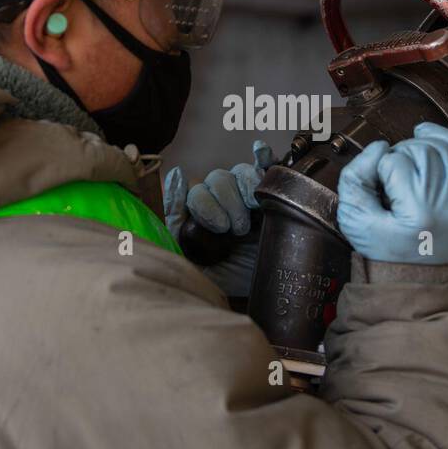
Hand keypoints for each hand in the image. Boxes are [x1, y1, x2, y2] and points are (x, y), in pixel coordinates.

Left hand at [164, 140, 274, 295]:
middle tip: (236, 230)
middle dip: (228, 201)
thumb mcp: (190, 257)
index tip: (218, 227)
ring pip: (240, 172)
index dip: (206, 204)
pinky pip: (265, 169)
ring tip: (255, 210)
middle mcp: (222, 201)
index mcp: (200, 213)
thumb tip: (176, 175)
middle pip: (219, 178)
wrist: (261, 296)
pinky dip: (263, 157)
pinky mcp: (271, 200)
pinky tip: (261, 152)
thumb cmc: (222, 279)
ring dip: (246, 186)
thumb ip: (176, 220)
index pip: (197, 191)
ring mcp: (246, 198)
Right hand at [336, 122, 447, 264]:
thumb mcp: (354, 221)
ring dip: (420, 148)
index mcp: (420, 212)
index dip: (379, 170)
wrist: (425, 281)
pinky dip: (447, 140)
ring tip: (408, 163)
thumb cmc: (387, 251)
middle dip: (400, 155)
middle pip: (419, 150)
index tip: (380, 189)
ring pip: (442, 148)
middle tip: (393, 176)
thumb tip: (379, 147)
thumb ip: (355, 178)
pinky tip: (429, 137)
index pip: (393, 162)